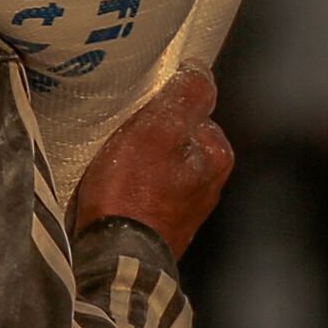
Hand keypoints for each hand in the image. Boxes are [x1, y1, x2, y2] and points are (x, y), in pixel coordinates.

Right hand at [70, 71, 237, 258]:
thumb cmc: (134, 193)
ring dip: (137, 161)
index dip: (160, 104)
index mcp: (216, 154)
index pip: (193, 108)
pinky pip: (146, 191)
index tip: (135, 111)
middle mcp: (210, 183)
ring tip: (111, 164)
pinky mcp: (161, 226)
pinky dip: (130, 186)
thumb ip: (185, 95)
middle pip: (175, 137)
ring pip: (159, 165)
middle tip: (119, 135)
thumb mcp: (159, 129)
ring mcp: (186, 208)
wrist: (115, 259)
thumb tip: (199, 69)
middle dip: (149, 133)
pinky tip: (112, 189)